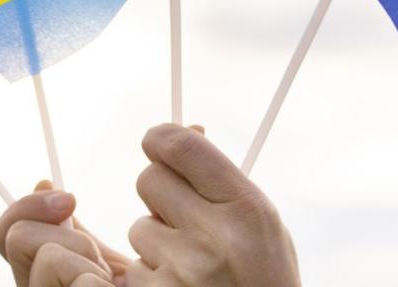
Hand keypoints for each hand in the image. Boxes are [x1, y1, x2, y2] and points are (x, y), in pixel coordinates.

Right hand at [0, 181, 130, 286]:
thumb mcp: (100, 262)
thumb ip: (71, 233)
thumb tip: (44, 184)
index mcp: (35, 279)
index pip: (3, 234)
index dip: (26, 207)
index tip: (69, 200)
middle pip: (19, 237)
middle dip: (71, 239)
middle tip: (102, 268)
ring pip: (49, 257)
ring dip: (91, 266)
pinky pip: (83, 284)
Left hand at [126, 125, 299, 285]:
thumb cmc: (265, 279)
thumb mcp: (263, 225)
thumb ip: (223, 180)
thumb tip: (188, 126)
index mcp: (246, 209)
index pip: (181, 145)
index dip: (161, 139)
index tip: (157, 144)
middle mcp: (213, 237)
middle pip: (148, 180)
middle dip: (160, 194)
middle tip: (182, 214)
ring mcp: (181, 272)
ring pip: (138, 227)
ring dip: (156, 242)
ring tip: (191, 266)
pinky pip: (133, 269)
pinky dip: (149, 277)